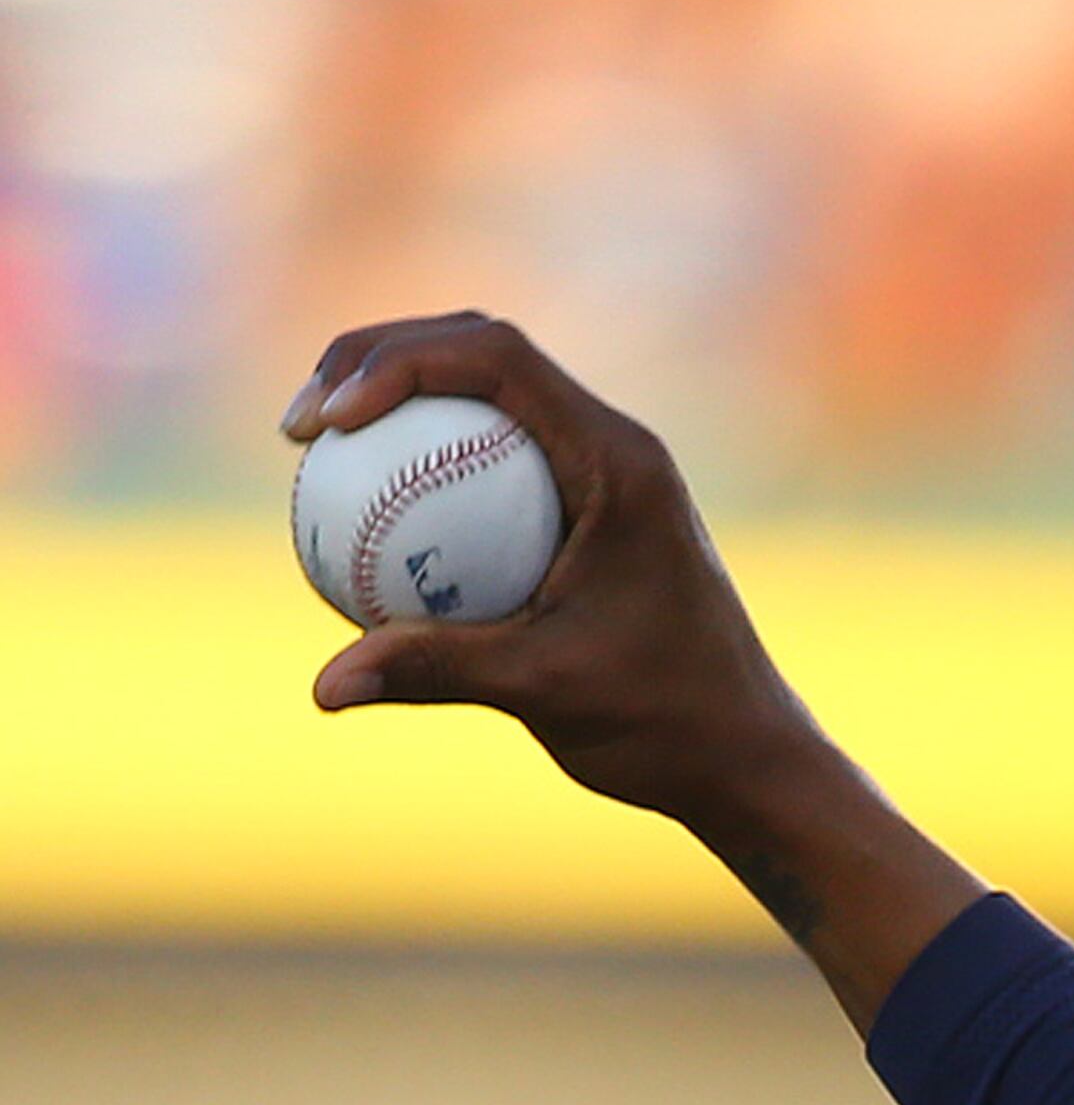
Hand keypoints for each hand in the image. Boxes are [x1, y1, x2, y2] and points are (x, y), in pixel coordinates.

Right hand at [283, 312, 986, 1027]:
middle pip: (484, 352)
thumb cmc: (664, 720)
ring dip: (400, 397)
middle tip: (299, 426)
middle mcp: (617, 446)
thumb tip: (322, 688)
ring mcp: (606, 472)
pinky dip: (427, 461)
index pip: (500, 358)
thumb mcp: (544, 691)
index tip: (328, 422)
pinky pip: (495, 455)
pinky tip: (361, 517)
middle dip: (379, 358)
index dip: (399, 361)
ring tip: (316, 449)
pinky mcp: (590, 506)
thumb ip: (435, 670)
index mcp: (620, 461)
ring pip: (489, 394)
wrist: (743, 752)